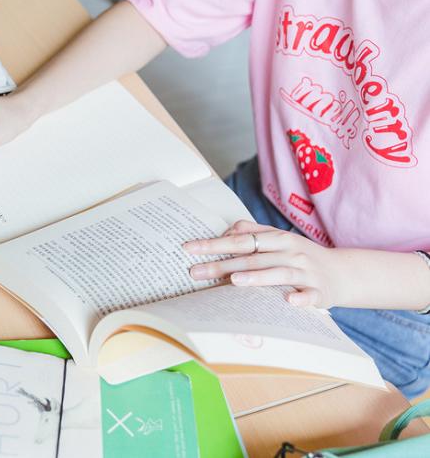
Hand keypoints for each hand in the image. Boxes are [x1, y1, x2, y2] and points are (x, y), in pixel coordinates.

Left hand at [182, 220, 347, 307]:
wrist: (344, 272)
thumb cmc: (300, 257)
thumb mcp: (278, 241)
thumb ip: (253, 233)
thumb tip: (225, 231)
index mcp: (277, 239)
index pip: (241, 240)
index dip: (214, 244)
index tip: (189, 248)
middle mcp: (290, 253)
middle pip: (252, 258)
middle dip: (222, 264)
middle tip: (196, 272)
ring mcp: (306, 272)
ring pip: (279, 273)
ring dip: (257, 277)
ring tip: (234, 281)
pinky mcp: (320, 292)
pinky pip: (309, 295)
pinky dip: (301, 298)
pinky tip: (289, 300)